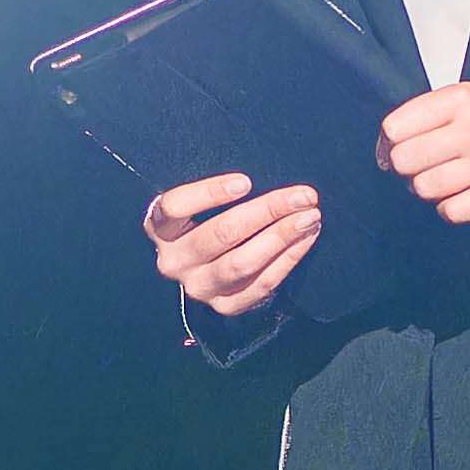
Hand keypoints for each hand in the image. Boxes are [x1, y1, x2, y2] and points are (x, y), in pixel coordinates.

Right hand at [145, 170, 322, 315]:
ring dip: (282, 236)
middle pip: (221, 234)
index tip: (246, 181)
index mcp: (159, 228)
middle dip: (268, 211)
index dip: (209, 193)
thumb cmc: (205, 217)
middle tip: (303, 196)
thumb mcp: (198, 201)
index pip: (175, 207)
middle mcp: (173, 261)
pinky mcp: (223, 305)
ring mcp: (197, 287)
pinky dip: (287, 260)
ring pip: (242, 263)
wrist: (204, 267)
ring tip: (310, 216)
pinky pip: (259, 285)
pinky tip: (306, 239)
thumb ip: (218, 189)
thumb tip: (269, 164)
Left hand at [381, 80, 469, 222]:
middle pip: (405, 160)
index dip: (390, 142)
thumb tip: (385, 152)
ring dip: (428, 189)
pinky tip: (460, 195)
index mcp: (462, 98)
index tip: (397, 146)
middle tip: (422, 165)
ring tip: (444, 179)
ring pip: (425, 188)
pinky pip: (454, 211)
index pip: (395, 128)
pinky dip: (450, 208)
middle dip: (407, 167)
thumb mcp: (467, 96)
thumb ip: (426, 115)